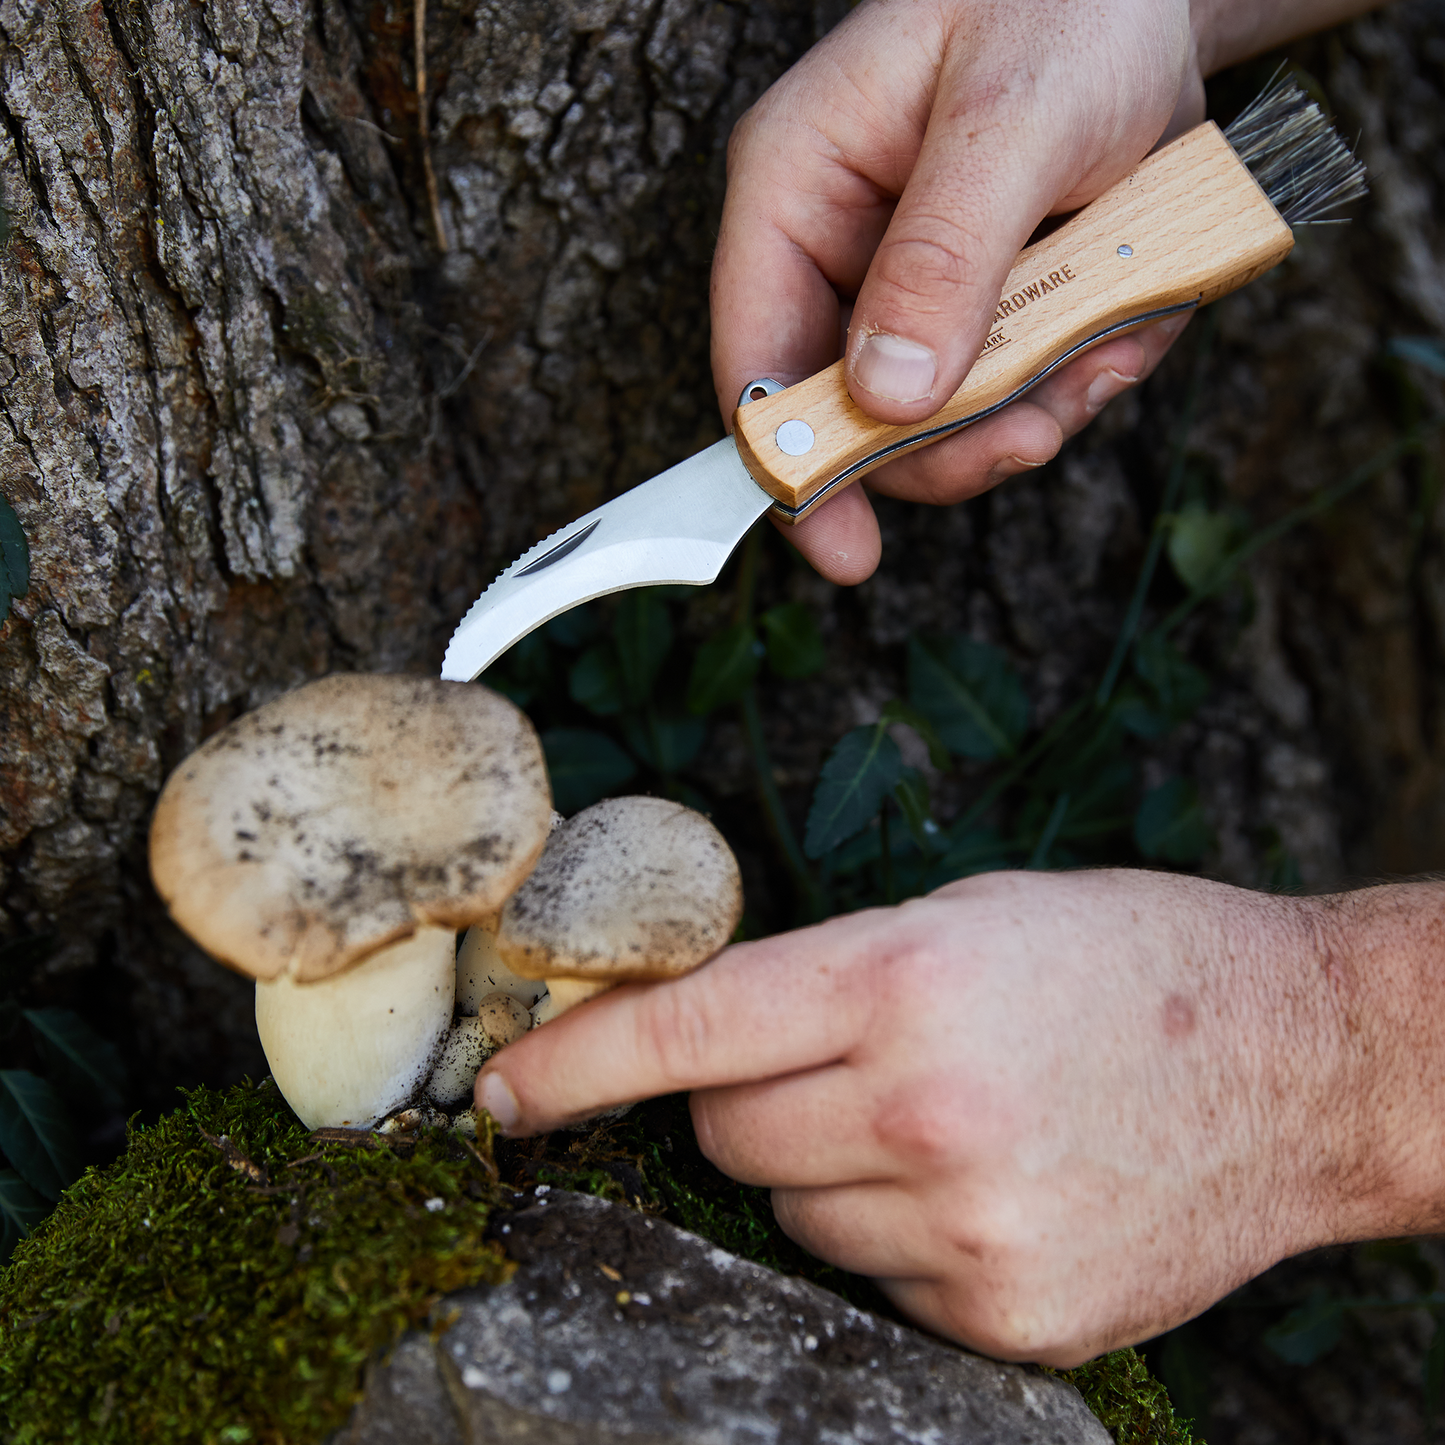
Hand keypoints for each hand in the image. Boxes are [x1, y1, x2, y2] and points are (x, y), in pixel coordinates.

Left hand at [477, 870, 1438, 1364]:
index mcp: (903, 980)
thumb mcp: (961, 918)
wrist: (1300, 1060)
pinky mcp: (1009, 1316)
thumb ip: (820, 982)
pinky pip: (874, 1280)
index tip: (499, 1094)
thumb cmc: (1126, 957)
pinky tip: (986, 1187)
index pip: (684, 1031)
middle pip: (722, 1134)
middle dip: (744, 1101)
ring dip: (825, 1170)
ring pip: (791, 1211)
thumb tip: (696, 1044)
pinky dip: (897, 1236)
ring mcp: (969, 1229)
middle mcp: (923, 1110)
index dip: (571, 1063)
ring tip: (939, 1122)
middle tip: (836, 1065)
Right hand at [711, 0, 1376, 583]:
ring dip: (1035, 410)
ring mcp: (912, 296)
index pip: (758, 353)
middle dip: (951, 443)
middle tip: (1034, 435)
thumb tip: (891, 396)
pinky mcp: (983, 316)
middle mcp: (840, 256)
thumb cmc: (1066, 8)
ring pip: (944, 423)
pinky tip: (1126, 318)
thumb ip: (946, 254)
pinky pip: (1020, 397)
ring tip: (1111, 340)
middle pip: (855, 416)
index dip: (792, 463)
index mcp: (798, 189)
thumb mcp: (1012, 116)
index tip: (845, 553)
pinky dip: (1081, 381)